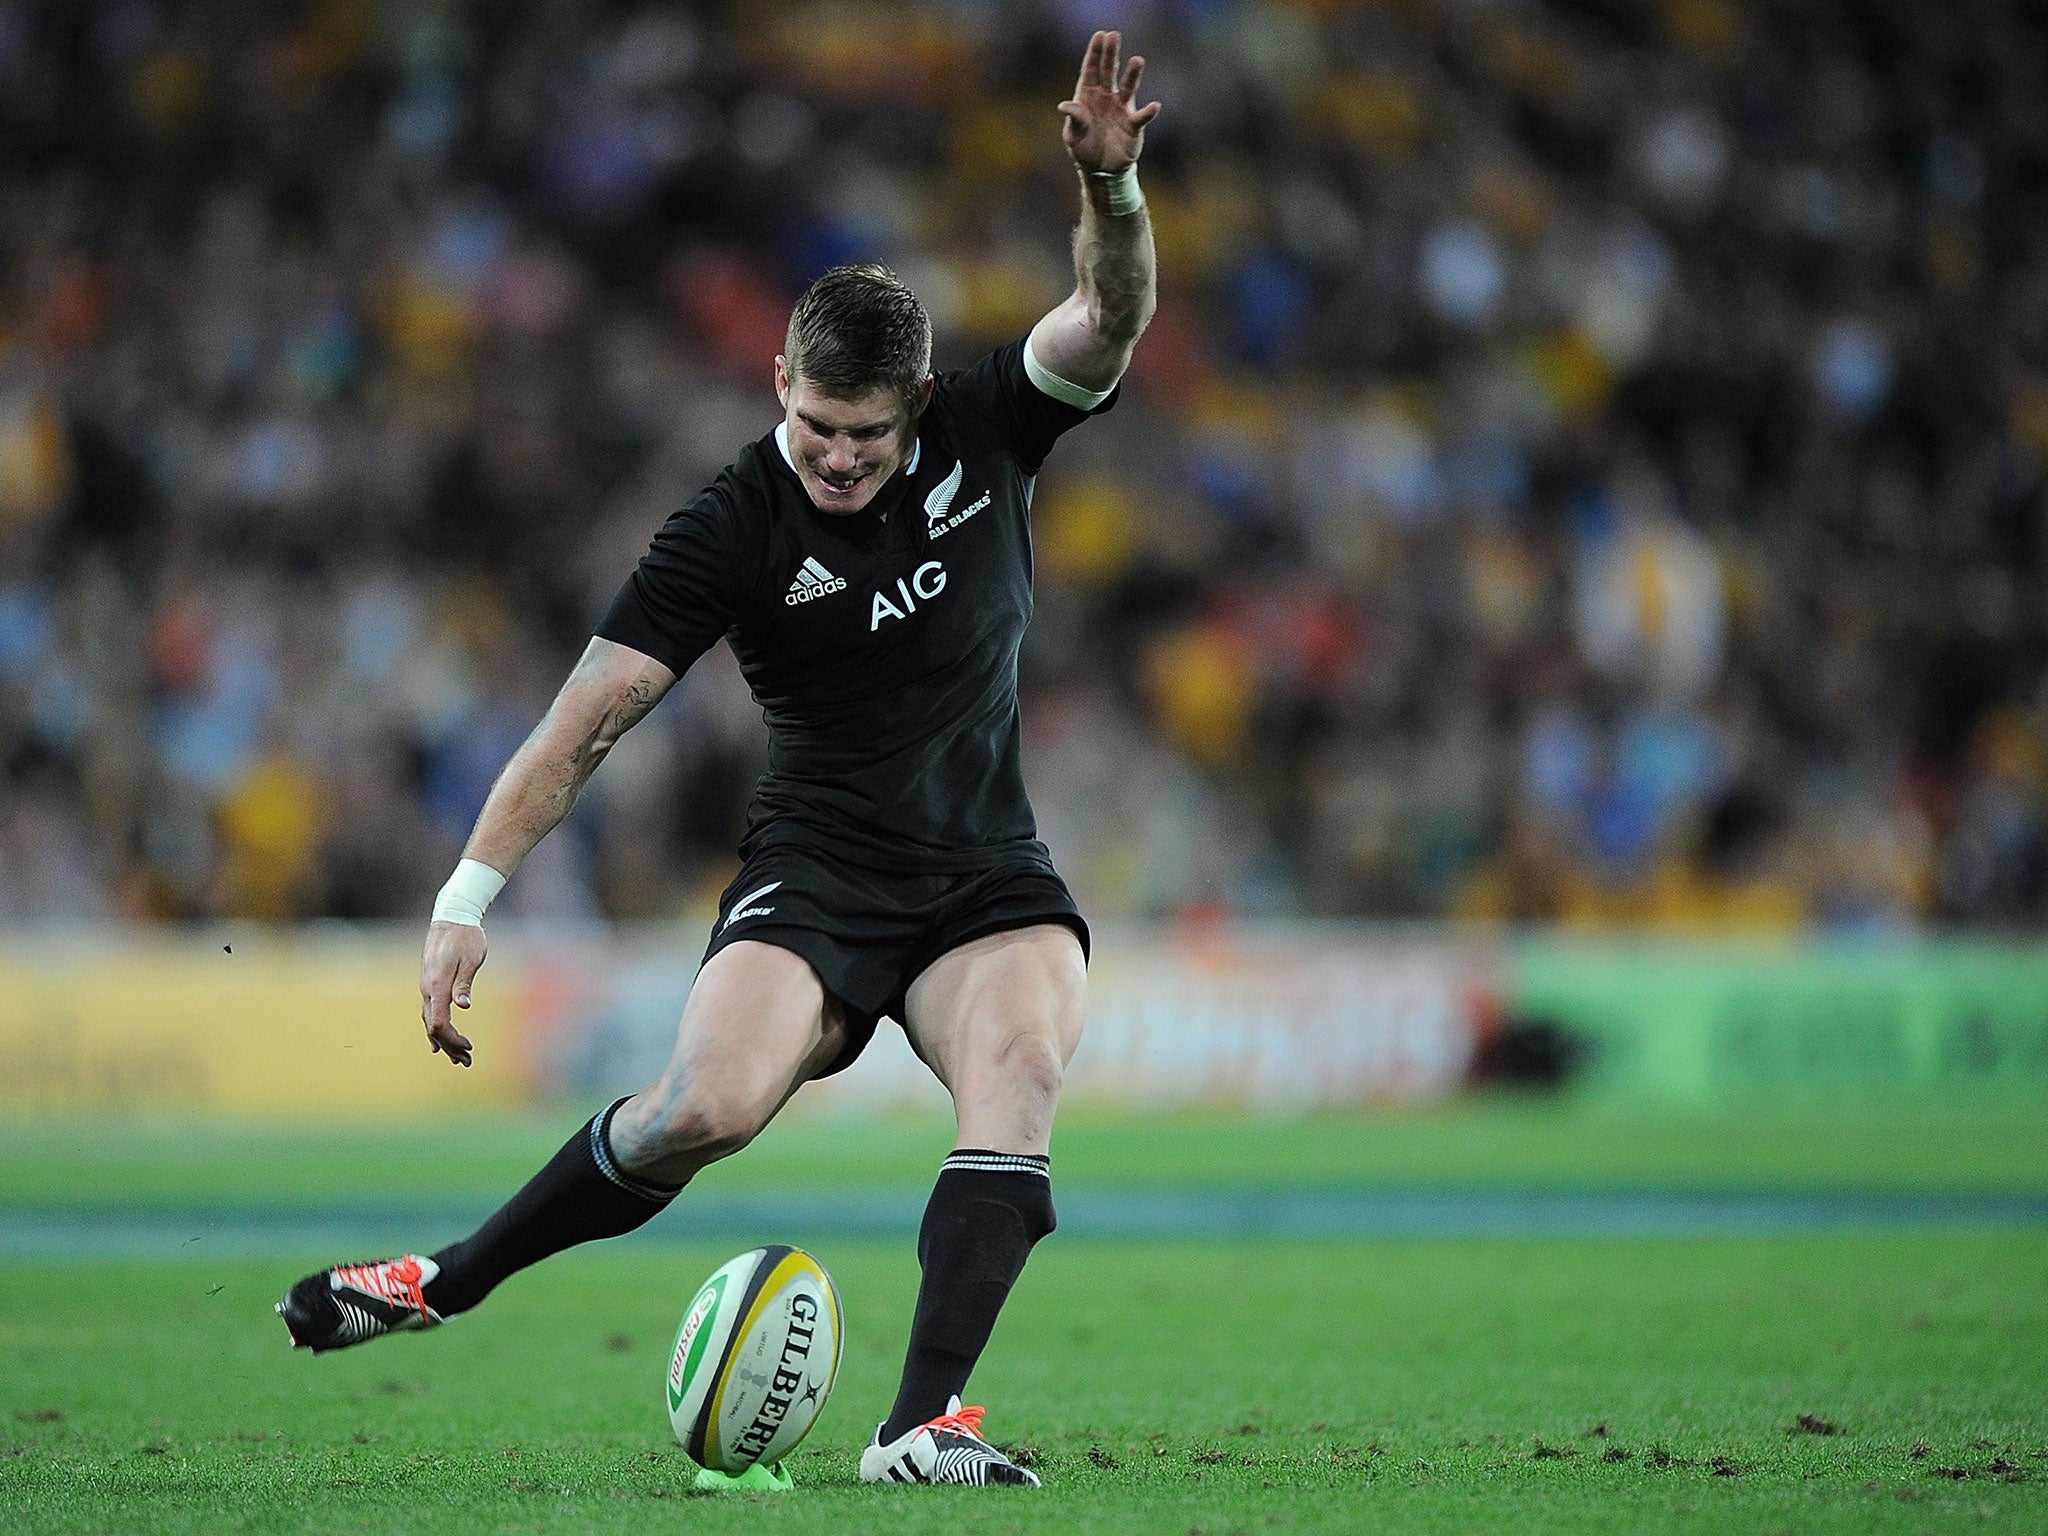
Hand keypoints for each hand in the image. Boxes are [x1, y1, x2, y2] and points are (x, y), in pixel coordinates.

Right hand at [420, 919, 487, 1066]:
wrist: (451, 917)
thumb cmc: (466, 937)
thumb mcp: (471, 959)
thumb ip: (465, 984)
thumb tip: (463, 1006)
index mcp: (436, 985)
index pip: (440, 1023)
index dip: (453, 1039)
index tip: (470, 1048)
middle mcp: (427, 989)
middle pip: (433, 1027)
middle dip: (449, 1047)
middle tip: (466, 1063)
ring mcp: (426, 987)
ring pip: (430, 1021)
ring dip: (443, 1041)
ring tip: (458, 1058)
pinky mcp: (430, 984)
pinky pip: (430, 1012)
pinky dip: (436, 1029)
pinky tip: (439, 1042)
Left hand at [1059, 30, 1159, 175]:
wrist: (1102, 170)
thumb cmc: (1084, 149)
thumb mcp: (1073, 136)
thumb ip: (1074, 119)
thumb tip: (1064, 106)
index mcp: (1087, 96)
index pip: (1091, 70)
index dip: (1095, 53)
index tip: (1100, 35)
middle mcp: (1106, 97)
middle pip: (1109, 71)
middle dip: (1111, 54)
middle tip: (1114, 35)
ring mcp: (1121, 109)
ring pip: (1128, 88)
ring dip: (1132, 75)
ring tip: (1137, 60)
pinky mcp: (1133, 124)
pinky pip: (1142, 116)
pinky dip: (1148, 112)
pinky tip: (1154, 106)